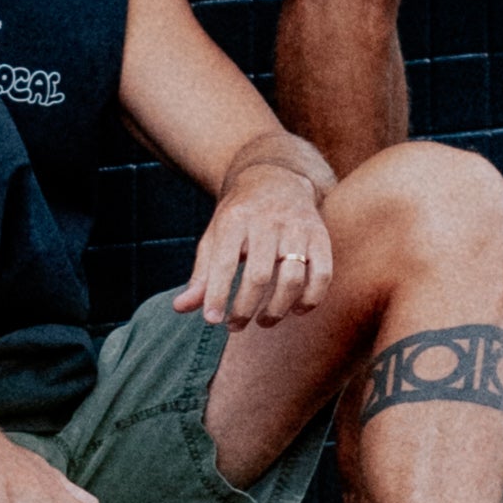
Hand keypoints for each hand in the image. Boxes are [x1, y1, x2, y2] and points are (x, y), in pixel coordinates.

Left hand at [175, 162, 333, 328]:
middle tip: (235, 326)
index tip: (212, 319)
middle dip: (245, 308)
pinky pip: (322, 274)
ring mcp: (297, 228)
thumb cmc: (239, 217)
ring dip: (277, 309)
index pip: (224, 262)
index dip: (217, 294)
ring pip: (292, 278)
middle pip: (259, 276)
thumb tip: (180, 308)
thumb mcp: (215, 236)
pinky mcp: (320, 236)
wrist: (277, 177)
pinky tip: (296, 310)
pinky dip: (311, 299)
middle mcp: (267, 221)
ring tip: (263, 321)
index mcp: (235, 219)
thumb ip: (201, 274)